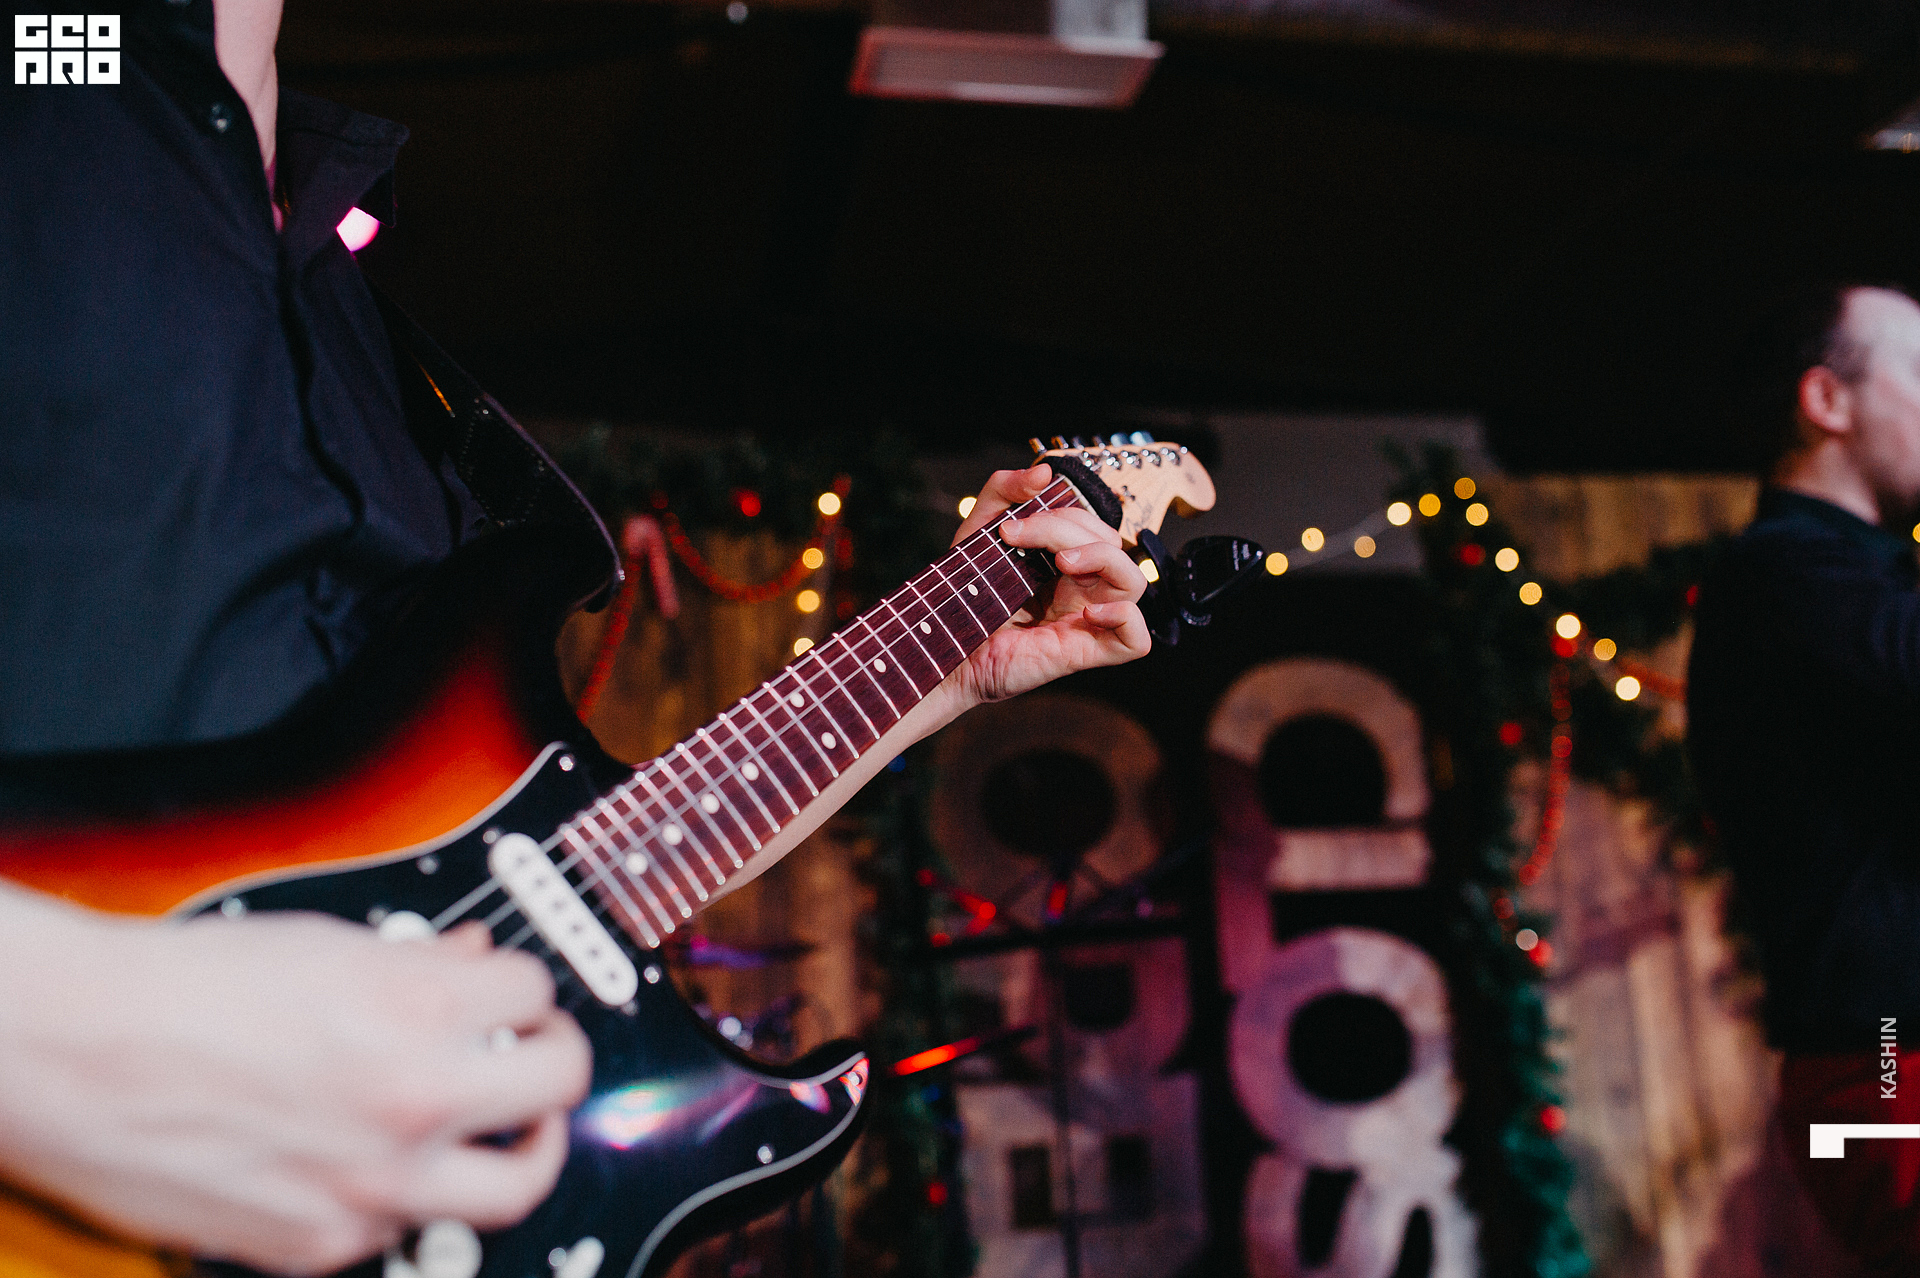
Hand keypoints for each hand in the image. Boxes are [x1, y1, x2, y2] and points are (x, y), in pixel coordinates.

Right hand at [0, 891, 589, 1274]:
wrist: (76, 1050)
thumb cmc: (183, 987)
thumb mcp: (329, 943)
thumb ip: (421, 962)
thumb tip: (478, 961)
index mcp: (419, 1008)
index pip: (536, 993)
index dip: (526, 987)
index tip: (515, 996)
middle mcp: (412, 1098)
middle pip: (559, 1086)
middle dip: (557, 1060)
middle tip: (541, 1053)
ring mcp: (374, 1182)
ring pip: (513, 1184)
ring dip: (524, 1147)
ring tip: (513, 1128)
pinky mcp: (323, 1242)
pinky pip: (405, 1224)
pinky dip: (411, 1193)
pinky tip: (387, 1161)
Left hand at [944, 463, 1150, 705]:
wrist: (944, 647)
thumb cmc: (964, 596)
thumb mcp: (978, 529)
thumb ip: (1003, 489)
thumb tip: (1045, 472)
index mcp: (1066, 563)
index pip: (1091, 525)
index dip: (1060, 513)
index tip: (1011, 526)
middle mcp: (1082, 590)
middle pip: (1112, 544)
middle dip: (1068, 529)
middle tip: (1021, 539)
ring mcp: (1088, 621)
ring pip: (1135, 582)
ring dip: (1104, 560)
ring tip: (1062, 564)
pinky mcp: (1085, 653)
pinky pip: (1137, 640)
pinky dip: (1125, 618)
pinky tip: (1088, 612)